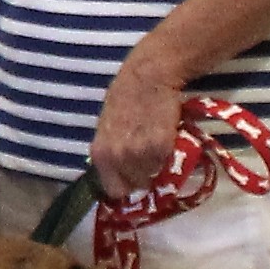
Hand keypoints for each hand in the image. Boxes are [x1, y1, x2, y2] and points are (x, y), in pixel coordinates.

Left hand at [89, 64, 186, 197]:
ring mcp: (138, 154)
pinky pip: (168, 163)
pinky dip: (170, 154)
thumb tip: (118, 174)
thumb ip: (111, 153)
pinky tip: (166, 136)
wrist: (148, 78)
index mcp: (99, 154)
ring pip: (153, 176)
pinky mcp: (161, 147)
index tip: (133, 178)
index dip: (125, 185)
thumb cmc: (125, 99)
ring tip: (155, 141)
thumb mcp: (106, 129)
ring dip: (156, 164)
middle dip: (142, 175)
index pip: (113, 191)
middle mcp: (116, 158)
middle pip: (134, 186)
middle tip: (147, 155)